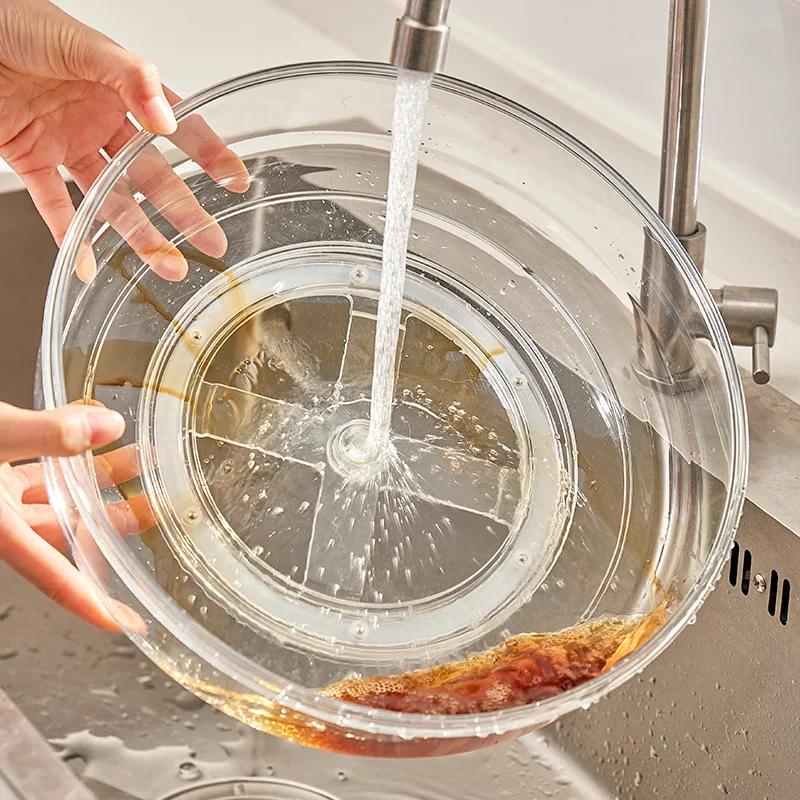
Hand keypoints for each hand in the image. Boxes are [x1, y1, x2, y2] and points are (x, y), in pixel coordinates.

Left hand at [0, 0, 248, 279]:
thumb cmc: (15, 20)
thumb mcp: (82, 44)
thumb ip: (128, 77)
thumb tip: (165, 118)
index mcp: (121, 90)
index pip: (178, 127)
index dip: (209, 153)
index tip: (235, 181)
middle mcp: (100, 121)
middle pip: (151, 176)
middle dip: (183, 211)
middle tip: (211, 240)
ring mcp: (68, 143)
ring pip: (112, 199)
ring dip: (139, 234)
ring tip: (167, 264)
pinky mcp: (30, 158)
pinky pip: (55, 206)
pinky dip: (70, 235)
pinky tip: (89, 261)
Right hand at [0, 401, 152, 630]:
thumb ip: (43, 435)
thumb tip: (109, 428)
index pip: (54, 577)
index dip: (92, 603)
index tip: (129, 622)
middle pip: (67, 531)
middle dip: (114, 520)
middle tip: (160, 505)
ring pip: (55, 494)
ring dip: (97, 476)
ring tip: (142, 458)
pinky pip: (35, 463)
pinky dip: (64, 447)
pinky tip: (90, 425)